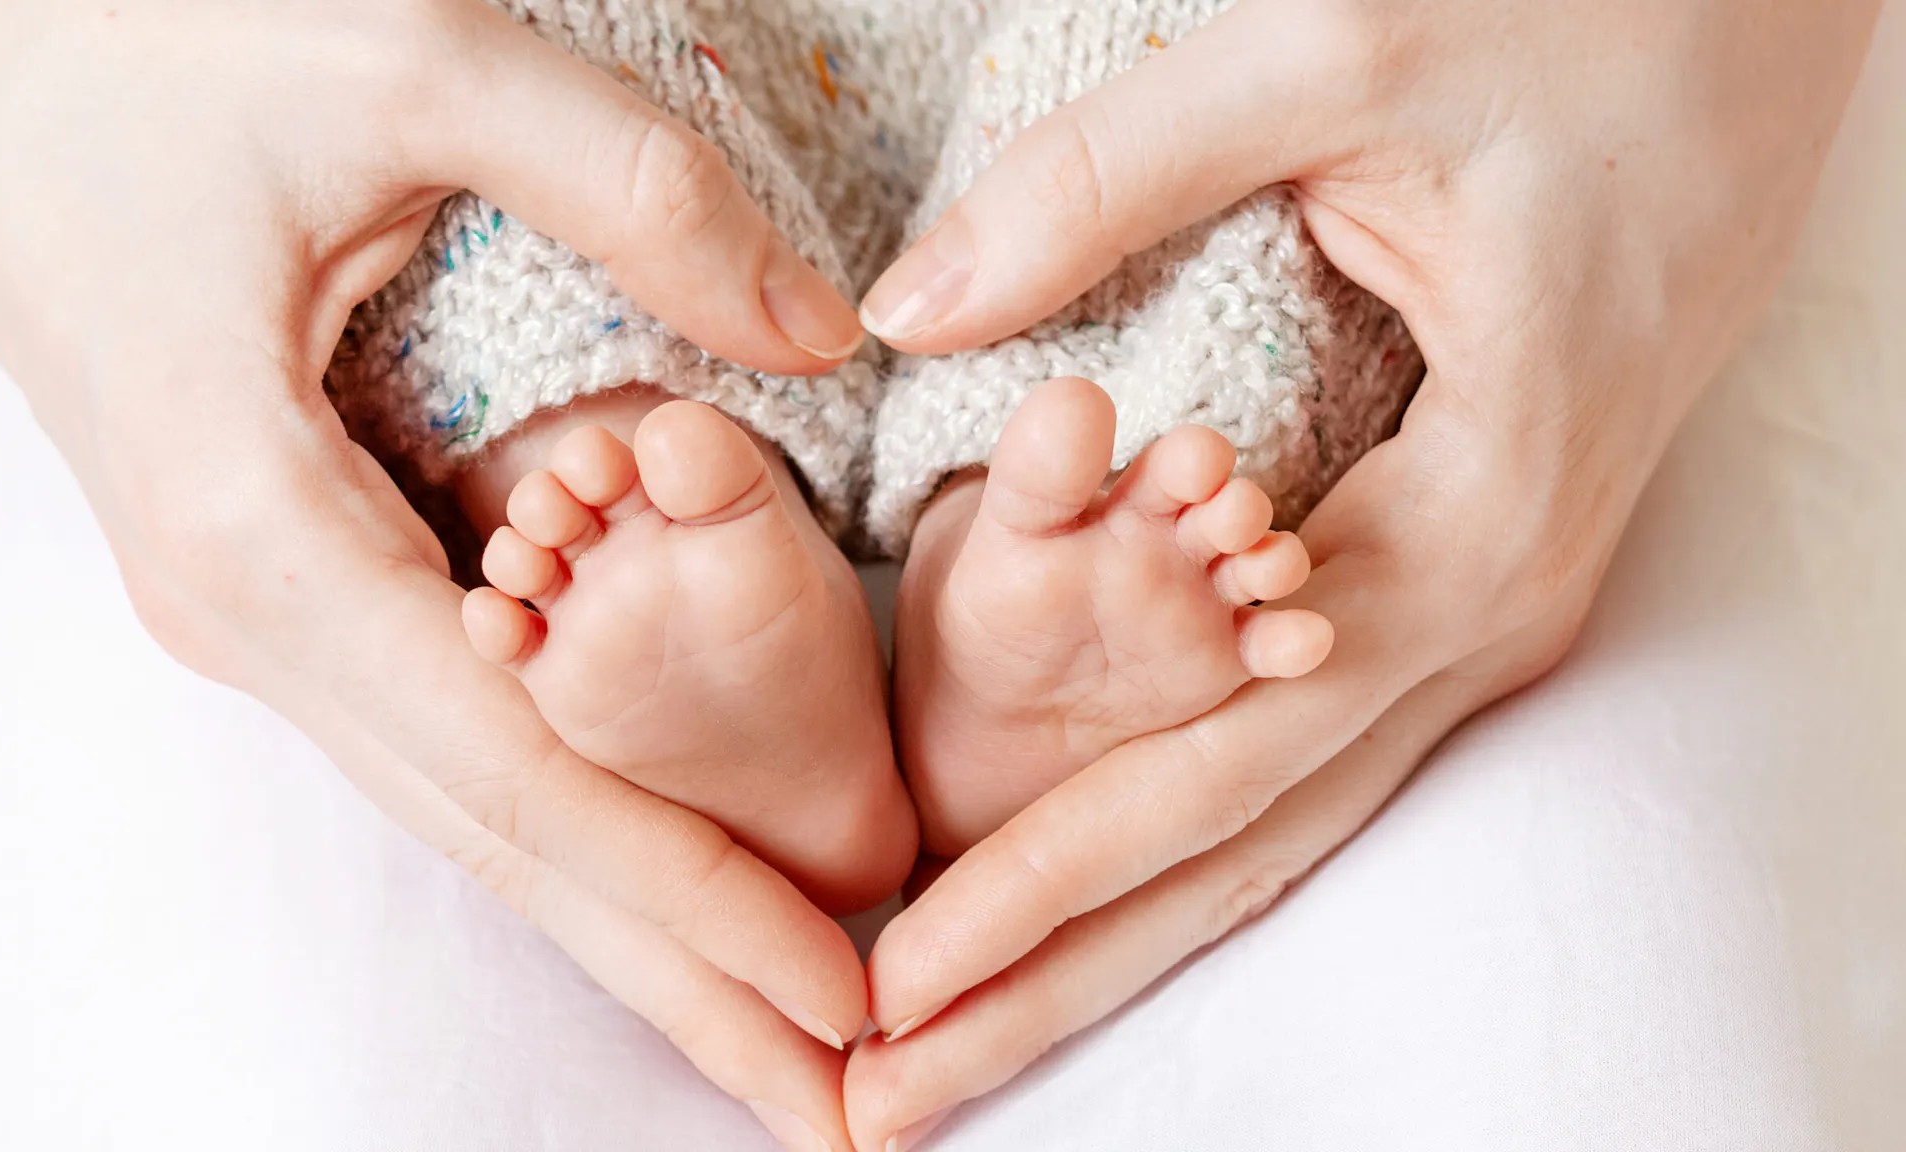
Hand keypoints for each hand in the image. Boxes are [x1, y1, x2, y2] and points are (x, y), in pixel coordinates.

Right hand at [0, 1, 867, 1144]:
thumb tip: (824, 333)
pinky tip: (653, 858)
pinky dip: (564, 803)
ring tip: (777, 1019)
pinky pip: (443, 713)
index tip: (843, 1003)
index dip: (688, 900)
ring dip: (628, 910)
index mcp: (256, 528)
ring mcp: (256, 594)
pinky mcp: (278, 553)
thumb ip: (632, 193)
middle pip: (498, 837)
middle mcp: (249, 608)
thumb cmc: (140, 23)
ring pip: (472, 791)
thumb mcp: (401, 60)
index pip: (518, 773)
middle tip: (843, 1106)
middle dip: (675, 976)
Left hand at [844, 0, 1881, 1144]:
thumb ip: (1109, 187)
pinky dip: (1184, 829)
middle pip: (1240, 847)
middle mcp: (1481, 611)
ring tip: (958, 1039)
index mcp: (1466, 529)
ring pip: (1276, 817)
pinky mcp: (1458, 563)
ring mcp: (1480, 604)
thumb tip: (909, 308)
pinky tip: (1091, 886)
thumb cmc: (1594, 21)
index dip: (1040, 881)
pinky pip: (1308, 740)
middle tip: (887, 1095)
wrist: (1765, 7)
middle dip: (1062, 977)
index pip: (1213, 765)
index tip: (888, 979)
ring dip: (1112, 932)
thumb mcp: (1341, 55)